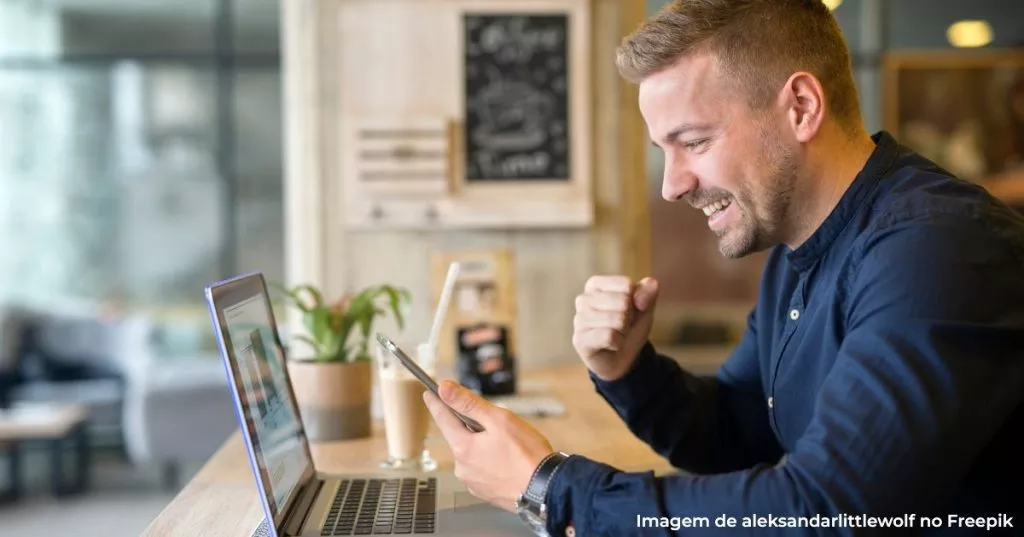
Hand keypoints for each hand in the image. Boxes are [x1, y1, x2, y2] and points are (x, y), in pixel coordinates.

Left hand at [423, 380, 553, 512]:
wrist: (546, 488)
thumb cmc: (527, 455)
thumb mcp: (499, 419)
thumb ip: (469, 403)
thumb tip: (445, 389)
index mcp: (462, 447)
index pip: (442, 418)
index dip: (436, 403)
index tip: (429, 394)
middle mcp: (462, 467)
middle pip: (459, 436)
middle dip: (472, 426)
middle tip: (495, 423)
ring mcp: (473, 482)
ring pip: (472, 453)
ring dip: (482, 444)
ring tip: (508, 445)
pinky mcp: (484, 491)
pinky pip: (481, 468)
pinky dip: (490, 461)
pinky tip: (508, 460)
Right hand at [572, 275, 658, 380]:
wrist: (623, 358)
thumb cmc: (629, 327)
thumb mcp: (644, 307)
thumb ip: (649, 291)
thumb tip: (650, 284)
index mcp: (595, 285)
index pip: (626, 285)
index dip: (635, 301)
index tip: (628, 311)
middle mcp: (583, 299)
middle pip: (623, 302)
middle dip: (629, 318)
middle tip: (622, 326)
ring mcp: (579, 320)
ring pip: (617, 319)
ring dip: (624, 331)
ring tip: (616, 335)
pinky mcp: (580, 340)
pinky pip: (609, 336)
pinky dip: (618, 343)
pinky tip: (611, 345)